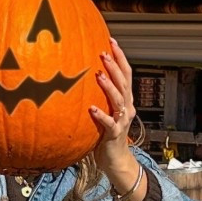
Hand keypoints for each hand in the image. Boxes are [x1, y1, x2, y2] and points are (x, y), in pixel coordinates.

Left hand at [91, 40, 143, 200]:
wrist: (115, 161)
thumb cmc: (104, 135)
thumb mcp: (102, 111)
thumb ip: (95, 96)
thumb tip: (75, 78)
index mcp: (125, 100)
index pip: (126, 73)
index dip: (120, 56)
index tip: (111, 40)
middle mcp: (127, 108)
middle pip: (124, 82)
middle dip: (115, 66)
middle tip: (103, 52)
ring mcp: (122, 121)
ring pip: (119, 100)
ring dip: (109, 87)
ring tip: (99, 75)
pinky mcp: (115, 135)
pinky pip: (109, 123)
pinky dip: (101, 115)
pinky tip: (91, 109)